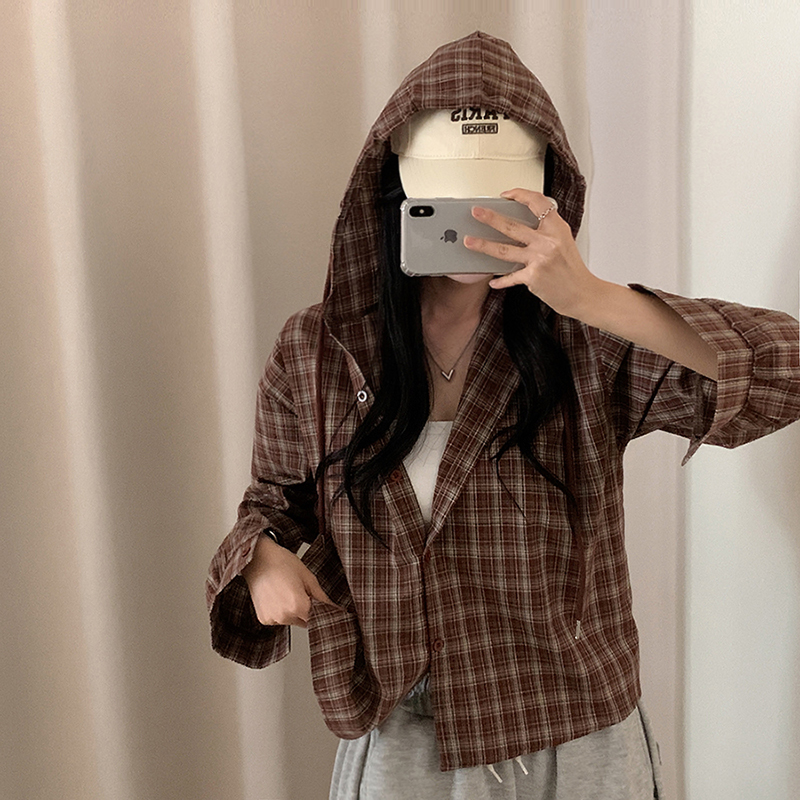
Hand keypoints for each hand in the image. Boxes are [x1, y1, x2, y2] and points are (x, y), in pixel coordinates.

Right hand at [241, 535, 339, 627]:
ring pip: (290, 620)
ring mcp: (272, 619)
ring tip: (285, 591)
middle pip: (303, 620)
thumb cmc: (282, 563)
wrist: (258, 558)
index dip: (315, 607)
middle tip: (297, 591)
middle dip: (304, 609)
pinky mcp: (263, 619)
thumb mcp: (307, 577)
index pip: (315, 617)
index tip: (312, 598)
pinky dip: (279, 611)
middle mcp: (284, 616)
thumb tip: (332, 607)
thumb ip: (321, 596)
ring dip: (291, 611)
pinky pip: (278, 619)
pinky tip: (276, 596)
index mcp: (298, 606)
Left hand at [463, 188, 602, 319]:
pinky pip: (510, 277)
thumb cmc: (572, 269)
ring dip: (483, 245)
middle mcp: (547, 241)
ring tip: (470, 241)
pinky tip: (492, 280)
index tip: (506, 195)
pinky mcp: (533, 277)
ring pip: (504, 250)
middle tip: (476, 212)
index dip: (520, 195)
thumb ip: (545, 231)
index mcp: (557, 228)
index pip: (537, 203)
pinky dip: (500, 280)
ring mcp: (539, 259)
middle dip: (490, 218)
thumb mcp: (564, 241)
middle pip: (512, 226)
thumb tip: (518, 226)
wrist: (583, 293)